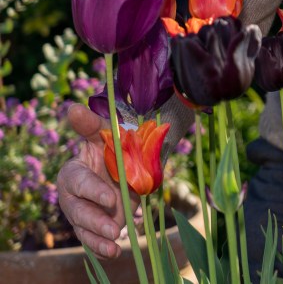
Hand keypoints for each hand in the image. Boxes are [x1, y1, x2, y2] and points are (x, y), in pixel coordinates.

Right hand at [57, 103, 138, 258]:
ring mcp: (85, 213)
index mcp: (73, 172)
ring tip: (114, 247)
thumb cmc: (115, 144)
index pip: (78, 183)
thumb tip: (73, 108)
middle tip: (114, 228)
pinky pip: (95, 239)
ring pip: (85, 229)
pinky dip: (102, 247)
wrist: (133, 158)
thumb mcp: (106, 131)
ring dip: (98, 239)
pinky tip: (114, 252)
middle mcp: (75, 196)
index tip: (111, 198)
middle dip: (95, 221)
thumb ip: (90, 124)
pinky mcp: (95, 226)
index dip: (93, 191)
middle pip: (78, 211)